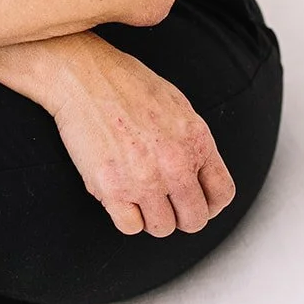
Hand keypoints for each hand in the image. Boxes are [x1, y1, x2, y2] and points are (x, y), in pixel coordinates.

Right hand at [46, 34, 236, 237]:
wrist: (81, 75)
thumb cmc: (124, 83)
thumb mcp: (176, 104)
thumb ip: (191, 142)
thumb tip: (199, 173)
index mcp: (195, 140)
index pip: (221, 194)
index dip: (210, 204)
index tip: (198, 203)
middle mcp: (175, 163)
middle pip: (194, 219)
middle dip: (181, 215)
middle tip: (165, 203)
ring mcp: (144, 179)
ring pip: (162, 228)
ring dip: (151, 216)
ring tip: (138, 193)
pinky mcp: (112, 189)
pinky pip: (130, 226)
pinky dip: (125, 215)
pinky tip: (119, 193)